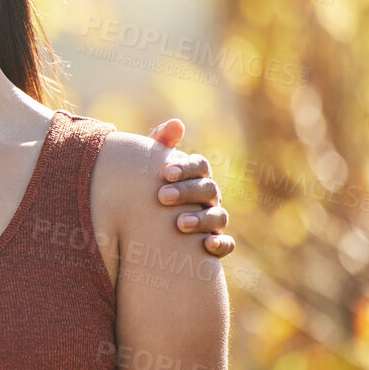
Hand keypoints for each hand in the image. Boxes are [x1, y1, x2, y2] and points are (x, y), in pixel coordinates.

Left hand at [150, 119, 234, 257]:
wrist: (142, 226)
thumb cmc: (148, 190)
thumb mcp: (149, 169)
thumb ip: (160, 145)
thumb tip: (176, 123)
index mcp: (195, 176)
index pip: (200, 166)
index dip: (186, 168)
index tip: (166, 174)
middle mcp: (209, 197)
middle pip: (208, 190)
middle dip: (187, 192)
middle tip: (161, 197)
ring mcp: (214, 220)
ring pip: (218, 217)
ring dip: (202, 219)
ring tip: (180, 224)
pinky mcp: (215, 243)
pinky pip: (226, 244)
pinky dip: (221, 244)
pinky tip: (207, 246)